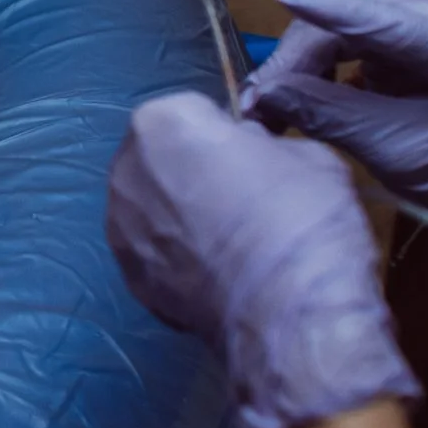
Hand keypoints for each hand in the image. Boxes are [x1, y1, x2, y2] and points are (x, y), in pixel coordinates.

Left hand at [108, 92, 420, 427]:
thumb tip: (246, 151)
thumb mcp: (308, 154)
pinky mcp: (128, 278)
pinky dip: (177, 257)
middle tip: (242, 198)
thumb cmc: (302, 219)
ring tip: (230, 241)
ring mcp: (119, 228)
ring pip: (151, 205)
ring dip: (179, 214)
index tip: (252, 157)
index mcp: (162, 123)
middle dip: (193, 170)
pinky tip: (217, 274)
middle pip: (160, 156)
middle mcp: (125, 169)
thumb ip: (262, 142)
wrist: (290, 316)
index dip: (225, 133)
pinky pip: (153, 251)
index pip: (192, 111)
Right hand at [241, 0, 427, 243]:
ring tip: (271, 99)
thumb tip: (262, 92)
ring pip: (341, 18)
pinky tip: (300, 79)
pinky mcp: (405, 4)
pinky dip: (315, 50)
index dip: (333, 8)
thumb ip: (329, 114)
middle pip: (355, 21)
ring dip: (300, 58)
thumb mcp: (390, 151)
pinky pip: (343, 19)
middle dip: (299, 60)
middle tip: (255, 104)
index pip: (392, 25)